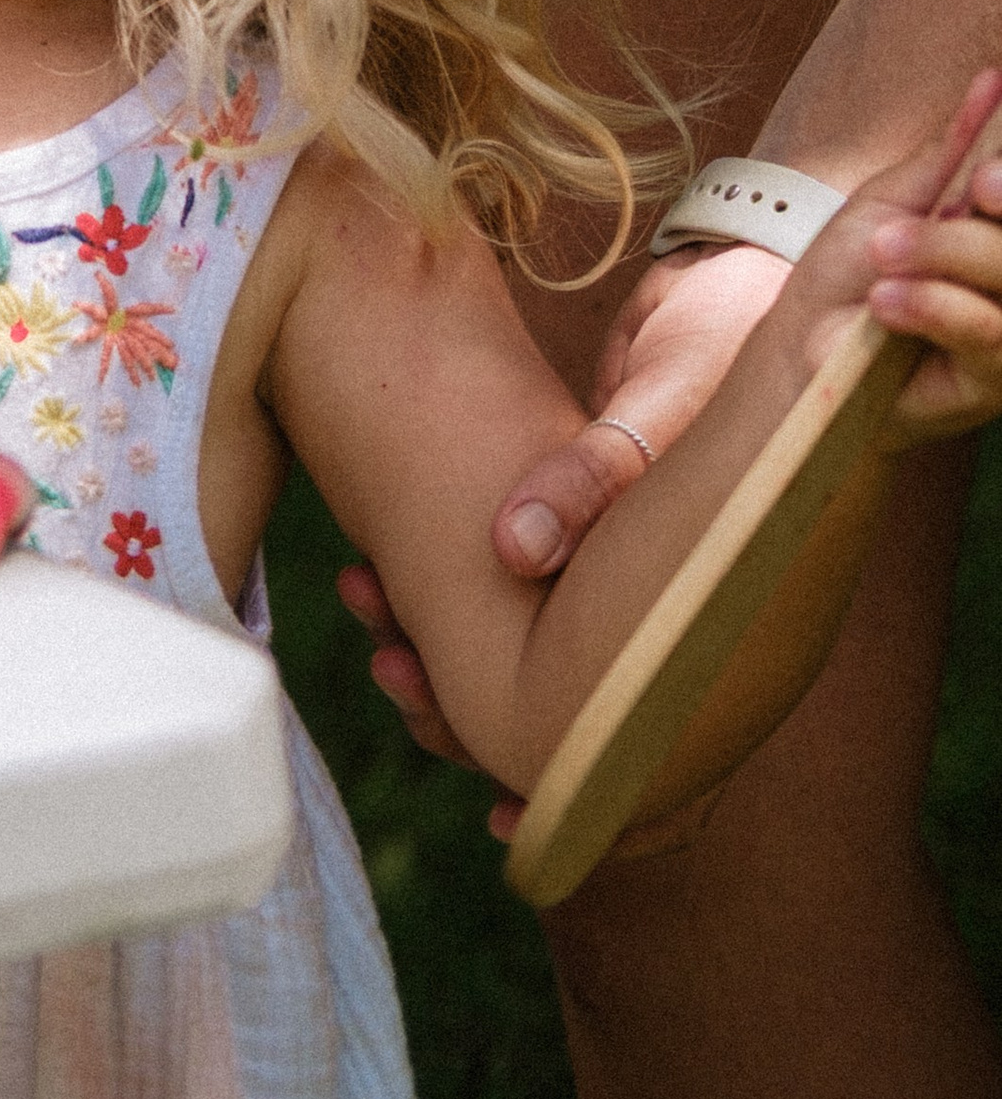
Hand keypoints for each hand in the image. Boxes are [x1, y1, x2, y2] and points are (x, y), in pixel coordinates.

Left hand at [333, 239, 789, 785]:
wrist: (739, 283)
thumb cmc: (721, 349)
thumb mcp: (665, 408)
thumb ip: (592, 477)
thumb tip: (512, 550)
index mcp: (694, 616)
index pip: (633, 749)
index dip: (570, 795)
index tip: (501, 816)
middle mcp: (648, 614)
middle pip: (549, 706)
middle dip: (460, 705)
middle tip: (388, 664)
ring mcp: (606, 580)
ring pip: (511, 651)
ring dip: (431, 644)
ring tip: (359, 601)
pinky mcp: (567, 530)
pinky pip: (498, 588)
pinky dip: (433, 590)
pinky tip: (369, 574)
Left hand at [798, 69, 1001, 442]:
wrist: (804, 340)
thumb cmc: (849, 268)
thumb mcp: (893, 197)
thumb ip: (950, 150)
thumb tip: (992, 81)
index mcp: (994, 232)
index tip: (983, 180)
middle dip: (971, 231)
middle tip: (919, 220)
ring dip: (944, 259)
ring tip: (883, 255)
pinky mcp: (992, 382)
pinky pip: (989, 337)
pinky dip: (936, 308)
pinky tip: (887, 302)